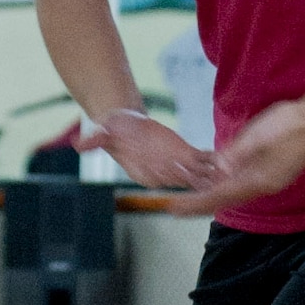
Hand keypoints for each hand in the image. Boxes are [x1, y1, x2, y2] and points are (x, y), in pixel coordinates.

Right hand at [80, 109, 219, 191]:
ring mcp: (176, 166)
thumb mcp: (103, 132)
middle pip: (180, 177)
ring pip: (195, 173)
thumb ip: (94, 140)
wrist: (126, 124)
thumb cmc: (114, 128)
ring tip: (226, 172)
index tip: (178, 175)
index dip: (167, 175)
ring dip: (211, 174)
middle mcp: (161, 173)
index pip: (155, 175)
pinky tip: (226, 159)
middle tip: (210, 180)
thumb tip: (79, 144)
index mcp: (143, 172)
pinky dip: (213, 160)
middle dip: (196, 180)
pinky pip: (202, 159)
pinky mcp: (186, 154)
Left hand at [165, 101, 304, 216]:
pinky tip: (218, 174)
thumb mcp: (258, 137)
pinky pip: (243, 181)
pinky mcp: (274, 170)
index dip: (193, 203)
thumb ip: (236, 155)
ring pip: (234, 191)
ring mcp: (270, 180)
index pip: (218, 197)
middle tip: (176, 205)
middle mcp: (263, 186)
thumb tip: (217, 170)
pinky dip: (226, 181)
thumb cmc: (290, 125)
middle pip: (224, 199)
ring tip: (191, 191)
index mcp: (257, 181)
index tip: (172, 208)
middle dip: (199, 202)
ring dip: (212, 192)